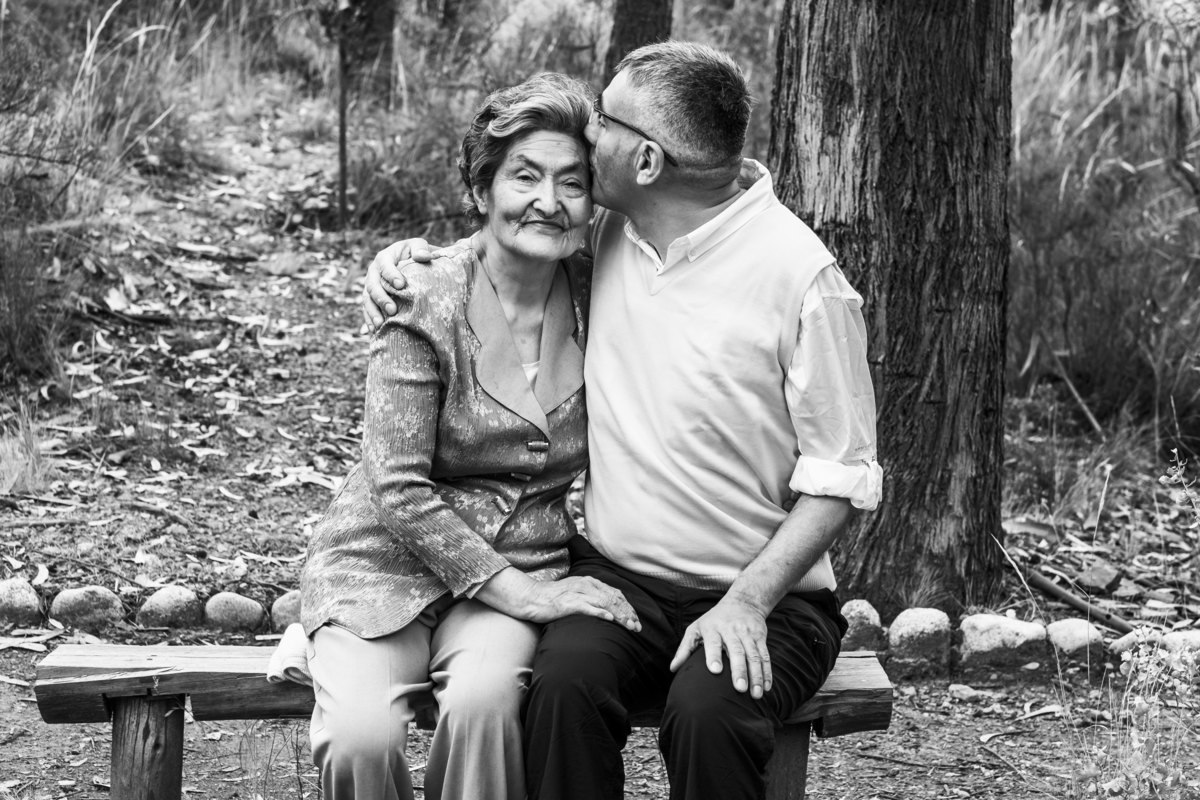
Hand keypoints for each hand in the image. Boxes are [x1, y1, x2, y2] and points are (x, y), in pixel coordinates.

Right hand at [360, 238, 434, 332]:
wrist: (410, 263)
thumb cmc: (415, 253)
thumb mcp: (417, 246)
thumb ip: (420, 248)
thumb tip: (423, 256)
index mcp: (384, 258)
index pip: (385, 266)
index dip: (391, 275)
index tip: (402, 285)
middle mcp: (373, 272)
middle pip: (373, 285)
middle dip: (381, 298)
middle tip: (392, 310)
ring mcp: (371, 286)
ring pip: (367, 299)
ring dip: (372, 312)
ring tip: (380, 324)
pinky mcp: (371, 298)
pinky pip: (367, 310)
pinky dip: (369, 320)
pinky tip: (374, 331)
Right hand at [527, 576, 641, 629]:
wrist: (532, 597)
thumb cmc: (554, 599)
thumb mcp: (576, 594)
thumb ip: (591, 598)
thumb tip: (608, 609)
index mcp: (590, 582)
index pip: (616, 593)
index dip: (628, 607)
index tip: (636, 620)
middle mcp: (586, 584)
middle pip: (614, 598)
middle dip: (628, 613)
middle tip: (637, 627)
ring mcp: (578, 592)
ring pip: (605, 602)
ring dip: (619, 615)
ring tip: (629, 626)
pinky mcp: (568, 602)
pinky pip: (588, 607)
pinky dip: (600, 612)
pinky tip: (610, 619)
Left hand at [669, 596, 771, 697]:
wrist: (743, 601)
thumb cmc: (713, 620)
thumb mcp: (696, 628)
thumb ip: (685, 648)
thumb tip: (673, 669)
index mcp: (712, 628)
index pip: (713, 642)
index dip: (714, 655)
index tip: (715, 670)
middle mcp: (731, 630)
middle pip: (737, 651)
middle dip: (739, 670)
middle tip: (740, 688)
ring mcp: (748, 633)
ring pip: (754, 655)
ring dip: (756, 676)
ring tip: (756, 694)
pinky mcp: (760, 637)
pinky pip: (765, 655)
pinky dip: (767, 672)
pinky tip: (766, 687)